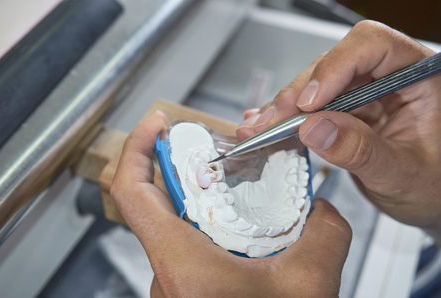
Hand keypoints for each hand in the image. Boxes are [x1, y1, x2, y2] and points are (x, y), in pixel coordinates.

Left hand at [110, 111, 351, 296]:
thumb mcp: (310, 282)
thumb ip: (324, 230)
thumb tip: (323, 208)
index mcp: (182, 264)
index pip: (132, 192)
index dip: (138, 148)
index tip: (155, 123)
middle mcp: (167, 273)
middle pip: (157, 202)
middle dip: (184, 168)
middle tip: (212, 149)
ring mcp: (174, 282)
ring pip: (174, 224)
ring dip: (201, 199)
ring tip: (233, 185)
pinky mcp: (186, 289)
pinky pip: (187, 245)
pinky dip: (209, 225)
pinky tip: (241, 227)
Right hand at [237, 20, 440, 242]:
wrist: (427, 201)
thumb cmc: (432, 184)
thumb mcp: (402, 174)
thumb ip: (361, 151)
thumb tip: (314, 129)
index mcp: (418, 77)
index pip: (373, 47)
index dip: (335, 67)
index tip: (309, 104)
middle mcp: (388, 77)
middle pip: (334, 65)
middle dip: (298, 94)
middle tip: (272, 122)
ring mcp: (363, 93)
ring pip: (315, 84)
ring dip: (284, 108)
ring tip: (259, 127)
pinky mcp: (344, 110)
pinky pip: (310, 106)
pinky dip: (286, 118)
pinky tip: (266, 123)